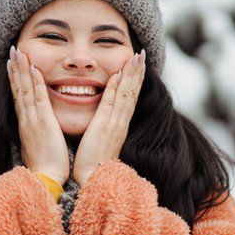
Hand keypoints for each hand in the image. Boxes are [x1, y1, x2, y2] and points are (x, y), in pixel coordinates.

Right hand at [8, 45, 69, 185]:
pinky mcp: (43, 123)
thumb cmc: (46, 165)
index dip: (16, 79)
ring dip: (22, 70)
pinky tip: (34, 69)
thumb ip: (38, 133)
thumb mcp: (39, 145)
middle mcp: (26, 119)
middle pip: (18, 89)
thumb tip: (38, 128)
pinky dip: (35, 83)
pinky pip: (38, 99)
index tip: (13, 63)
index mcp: (26, 124)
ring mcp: (32, 120)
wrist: (45, 179)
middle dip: (15, 69)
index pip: (19, 96)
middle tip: (12, 50)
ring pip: (25, 90)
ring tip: (19, 53)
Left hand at [73, 49, 145, 186]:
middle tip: (142, 53)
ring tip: (136, 57)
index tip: (138, 64)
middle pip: (132, 92)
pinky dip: (115, 87)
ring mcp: (114, 124)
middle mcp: (120, 122)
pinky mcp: (104, 127)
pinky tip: (117, 74)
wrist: (92, 181)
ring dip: (131, 74)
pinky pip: (111, 103)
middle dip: (137, 72)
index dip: (135, 80)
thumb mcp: (102, 142)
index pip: (129, 98)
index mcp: (119, 125)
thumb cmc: (93, 164)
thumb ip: (104, 129)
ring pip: (126, 94)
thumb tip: (104, 121)